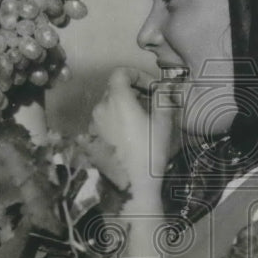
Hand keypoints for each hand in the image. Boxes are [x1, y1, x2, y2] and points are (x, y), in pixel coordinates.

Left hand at [90, 68, 172, 192]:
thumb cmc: (151, 150)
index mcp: (117, 99)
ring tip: (141, 119)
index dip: (137, 74)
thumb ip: (163, 97)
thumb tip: (166, 84)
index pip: (121, 72)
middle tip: (151, 103)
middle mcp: (100, 108)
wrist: (134, 184)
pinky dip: (115, 121)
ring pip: (109, 106)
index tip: (152, 88)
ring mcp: (93, 125)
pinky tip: (128, 134)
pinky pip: (103, 122)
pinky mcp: (92, 140)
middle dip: (133, 90)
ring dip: (124, 106)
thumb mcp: (163, 121)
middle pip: (114, 89)